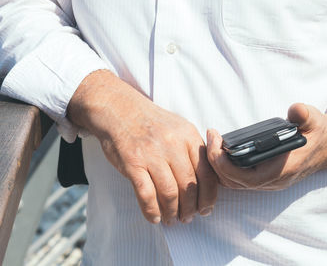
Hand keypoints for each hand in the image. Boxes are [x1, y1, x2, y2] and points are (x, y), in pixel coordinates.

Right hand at [68, 70, 218, 225]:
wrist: (117, 108)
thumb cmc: (148, 121)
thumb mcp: (177, 127)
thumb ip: (192, 149)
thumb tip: (206, 181)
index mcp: (187, 135)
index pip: (207, 172)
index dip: (208, 196)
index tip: (206, 208)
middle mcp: (172, 144)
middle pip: (189, 186)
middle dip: (190, 208)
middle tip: (188, 217)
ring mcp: (151, 153)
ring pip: (169, 193)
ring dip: (172, 212)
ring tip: (171, 219)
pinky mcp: (132, 162)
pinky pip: (146, 195)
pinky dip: (152, 211)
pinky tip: (154, 217)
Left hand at [205, 102, 326, 190]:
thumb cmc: (318, 131)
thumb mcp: (315, 119)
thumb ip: (305, 115)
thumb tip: (295, 111)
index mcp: (284, 170)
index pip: (247, 178)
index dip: (226, 164)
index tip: (216, 141)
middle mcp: (274, 181)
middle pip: (235, 182)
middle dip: (215, 162)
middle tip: (210, 135)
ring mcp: (269, 181)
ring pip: (234, 183)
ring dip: (218, 165)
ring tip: (211, 139)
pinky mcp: (264, 177)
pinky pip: (238, 179)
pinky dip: (225, 167)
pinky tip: (220, 147)